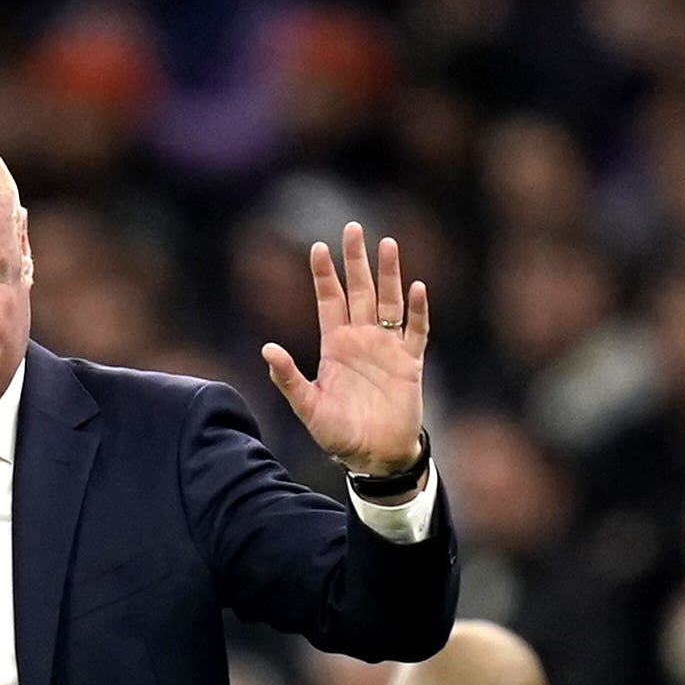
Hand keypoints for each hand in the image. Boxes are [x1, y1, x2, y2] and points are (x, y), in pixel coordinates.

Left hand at [260, 224, 431, 479]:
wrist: (374, 456)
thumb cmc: (338, 434)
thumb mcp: (307, 407)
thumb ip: (288, 378)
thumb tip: (266, 349)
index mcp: (335, 346)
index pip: (329, 301)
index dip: (324, 274)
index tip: (318, 247)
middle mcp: (361, 340)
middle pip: (359, 291)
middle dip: (355, 261)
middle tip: (352, 228)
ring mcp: (387, 349)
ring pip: (388, 302)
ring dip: (388, 274)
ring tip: (387, 244)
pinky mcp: (409, 364)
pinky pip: (416, 332)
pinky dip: (417, 311)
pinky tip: (416, 288)